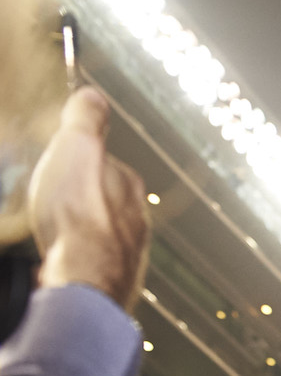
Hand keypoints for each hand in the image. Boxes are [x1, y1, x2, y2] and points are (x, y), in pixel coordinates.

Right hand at [29, 88, 149, 308]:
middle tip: (51, 195)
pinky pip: (88, 260)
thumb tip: (92, 96)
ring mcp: (124, 252)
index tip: (60, 158)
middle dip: (80, 196)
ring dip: (77, 227)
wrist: (83, 279)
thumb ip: (85, 120)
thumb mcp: (78, 148)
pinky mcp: (108, 280)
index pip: (107, 163)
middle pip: (104, 200)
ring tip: (50, 226)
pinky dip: (74, 254)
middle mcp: (135, 220)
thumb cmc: (79, 216)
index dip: (79, 159)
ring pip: (99, 231)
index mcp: (129, 187)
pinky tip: (57, 254)